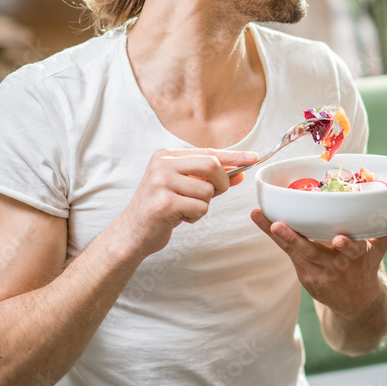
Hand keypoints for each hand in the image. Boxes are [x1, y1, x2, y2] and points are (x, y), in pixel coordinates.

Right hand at [116, 148, 255, 257]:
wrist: (133, 233)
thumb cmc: (162, 209)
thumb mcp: (186, 189)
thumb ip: (210, 180)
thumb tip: (239, 173)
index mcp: (166, 156)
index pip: (208, 152)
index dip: (234, 156)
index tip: (253, 157)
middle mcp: (162, 165)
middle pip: (211, 165)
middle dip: (221, 182)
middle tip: (215, 193)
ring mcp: (160, 182)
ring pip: (208, 191)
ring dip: (203, 205)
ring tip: (185, 209)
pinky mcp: (163, 203)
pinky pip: (200, 208)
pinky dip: (196, 216)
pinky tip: (179, 218)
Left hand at [251, 209, 386, 320]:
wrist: (356, 304)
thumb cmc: (367, 266)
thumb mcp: (382, 247)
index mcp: (357, 257)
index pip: (353, 250)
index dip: (347, 245)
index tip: (339, 239)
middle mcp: (336, 266)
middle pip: (314, 252)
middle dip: (296, 240)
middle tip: (281, 226)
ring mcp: (317, 271)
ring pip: (295, 251)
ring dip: (278, 235)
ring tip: (265, 218)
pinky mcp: (304, 274)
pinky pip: (287, 252)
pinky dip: (273, 236)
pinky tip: (259, 219)